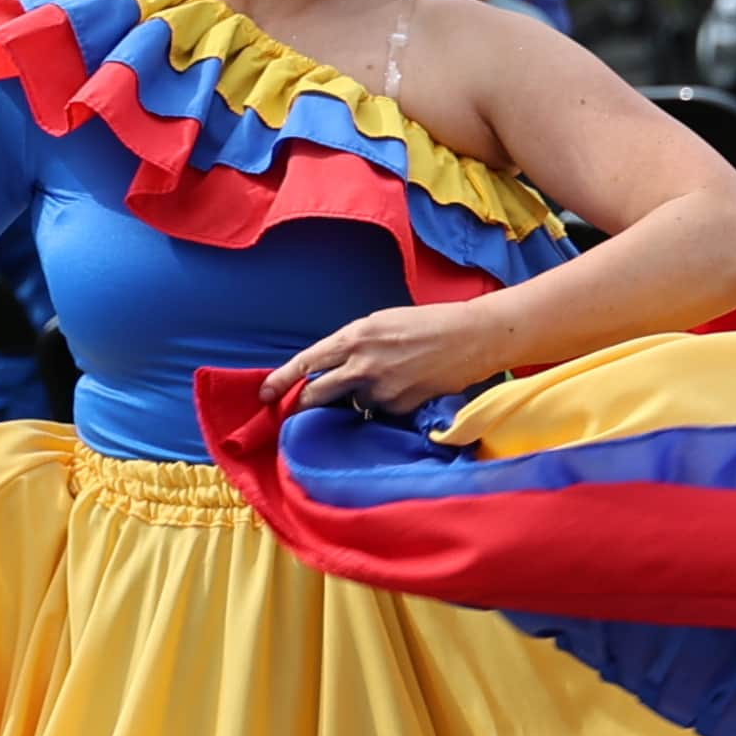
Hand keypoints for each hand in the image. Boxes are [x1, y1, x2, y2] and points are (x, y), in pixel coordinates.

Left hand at [265, 301, 512, 422]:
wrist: (472, 337)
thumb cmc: (427, 323)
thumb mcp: (381, 323)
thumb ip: (353, 345)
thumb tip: (331, 367)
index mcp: (354, 337)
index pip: (305, 362)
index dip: (280, 380)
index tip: (263, 393)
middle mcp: (362, 364)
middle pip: (316, 393)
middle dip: (303, 404)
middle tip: (296, 409)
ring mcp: (381, 388)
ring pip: (352, 404)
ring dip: (357, 400)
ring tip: (384, 382)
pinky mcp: (399, 406)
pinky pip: (380, 412)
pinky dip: (384, 405)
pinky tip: (405, 388)